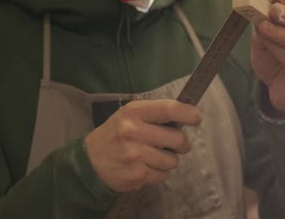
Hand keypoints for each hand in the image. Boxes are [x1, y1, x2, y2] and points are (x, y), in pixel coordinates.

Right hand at [85, 99, 200, 192]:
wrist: (89, 162)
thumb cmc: (114, 135)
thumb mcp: (128, 115)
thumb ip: (154, 114)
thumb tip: (187, 117)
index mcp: (133, 112)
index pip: (169, 109)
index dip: (189, 114)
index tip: (196, 118)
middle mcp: (133, 131)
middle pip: (177, 139)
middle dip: (182, 144)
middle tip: (176, 144)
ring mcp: (135, 155)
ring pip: (172, 160)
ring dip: (168, 160)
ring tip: (153, 156)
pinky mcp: (137, 175)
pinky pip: (163, 175)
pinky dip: (159, 173)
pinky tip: (145, 167)